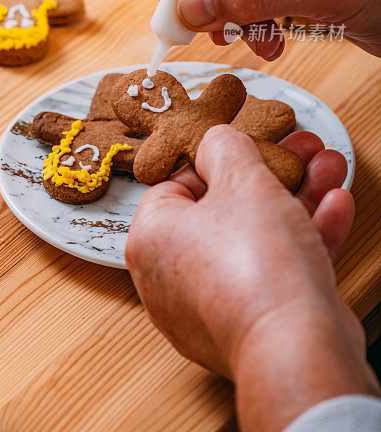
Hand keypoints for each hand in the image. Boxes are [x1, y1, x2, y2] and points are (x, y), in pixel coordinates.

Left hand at [126, 126, 379, 431]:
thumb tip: (217, 140)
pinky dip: (304, 237)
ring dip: (298, 197)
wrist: (295, 348)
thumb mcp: (242, 179)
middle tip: (300, 150)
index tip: (248, 144)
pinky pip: (273, 269)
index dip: (217, 158)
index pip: (176, 183)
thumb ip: (227, 148)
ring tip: (329, 166)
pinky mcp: (251, 323)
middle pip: (225, 207)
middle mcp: (173, 275)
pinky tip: (336, 206)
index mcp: (152, 238)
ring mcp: (212, 304)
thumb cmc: (255, 265)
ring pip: (257, 236)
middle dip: (274, 173)